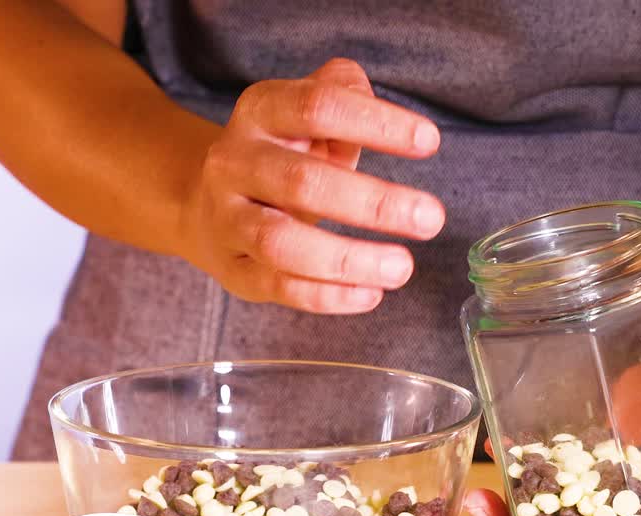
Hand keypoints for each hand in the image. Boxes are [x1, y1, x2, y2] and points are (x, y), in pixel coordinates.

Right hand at [176, 58, 444, 313]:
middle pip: (302, 182)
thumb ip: (344, 94)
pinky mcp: (232, 269)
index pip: (317, 107)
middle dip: (373, 202)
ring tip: (402, 267)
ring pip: (281, 243)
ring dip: (347, 259)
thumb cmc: (282, 154)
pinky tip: (370, 293)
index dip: (375, 123)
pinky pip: (278, 286)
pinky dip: (328, 296)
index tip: (430, 141)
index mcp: (260, 112)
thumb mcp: (307, 114)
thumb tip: (383, 109)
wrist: (209, 202)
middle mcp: (234, 163)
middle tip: (431, 218)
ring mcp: (227, 219)